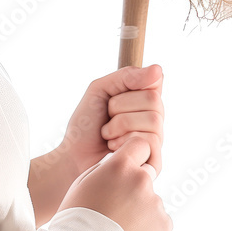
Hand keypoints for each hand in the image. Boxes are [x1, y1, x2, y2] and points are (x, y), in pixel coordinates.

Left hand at [57, 64, 163, 180]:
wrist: (73, 157)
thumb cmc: (86, 124)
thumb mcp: (100, 90)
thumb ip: (126, 76)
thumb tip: (158, 69)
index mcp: (145, 100)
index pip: (156, 79)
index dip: (131, 86)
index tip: (112, 96)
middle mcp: (155, 119)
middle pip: (153, 99)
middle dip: (119, 107)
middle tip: (106, 119)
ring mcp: (156, 140)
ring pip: (152, 119)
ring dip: (119, 126)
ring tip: (108, 135)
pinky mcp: (154, 161)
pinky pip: (149, 141)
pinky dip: (122, 142)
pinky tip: (113, 149)